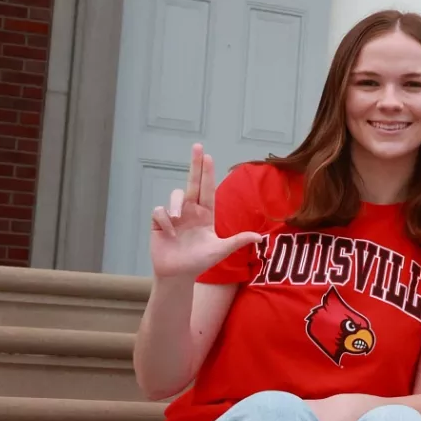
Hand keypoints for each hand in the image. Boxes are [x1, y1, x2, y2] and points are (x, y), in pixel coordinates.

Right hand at [148, 144, 261, 280]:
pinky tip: (169, 233)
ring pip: (175, 195)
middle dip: (195, 164)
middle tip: (198, 146)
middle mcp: (191, 211)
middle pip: (192, 183)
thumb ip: (238, 241)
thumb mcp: (220, 250)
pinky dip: (165, 220)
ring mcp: (175, 215)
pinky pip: (160, 212)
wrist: (178, 274)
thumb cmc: (200, 261)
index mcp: (206, 214)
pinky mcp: (160, 222)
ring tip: (179, 220)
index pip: (207, 189)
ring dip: (176, 204)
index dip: (207, 173)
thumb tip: (260, 237)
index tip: (209, 156)